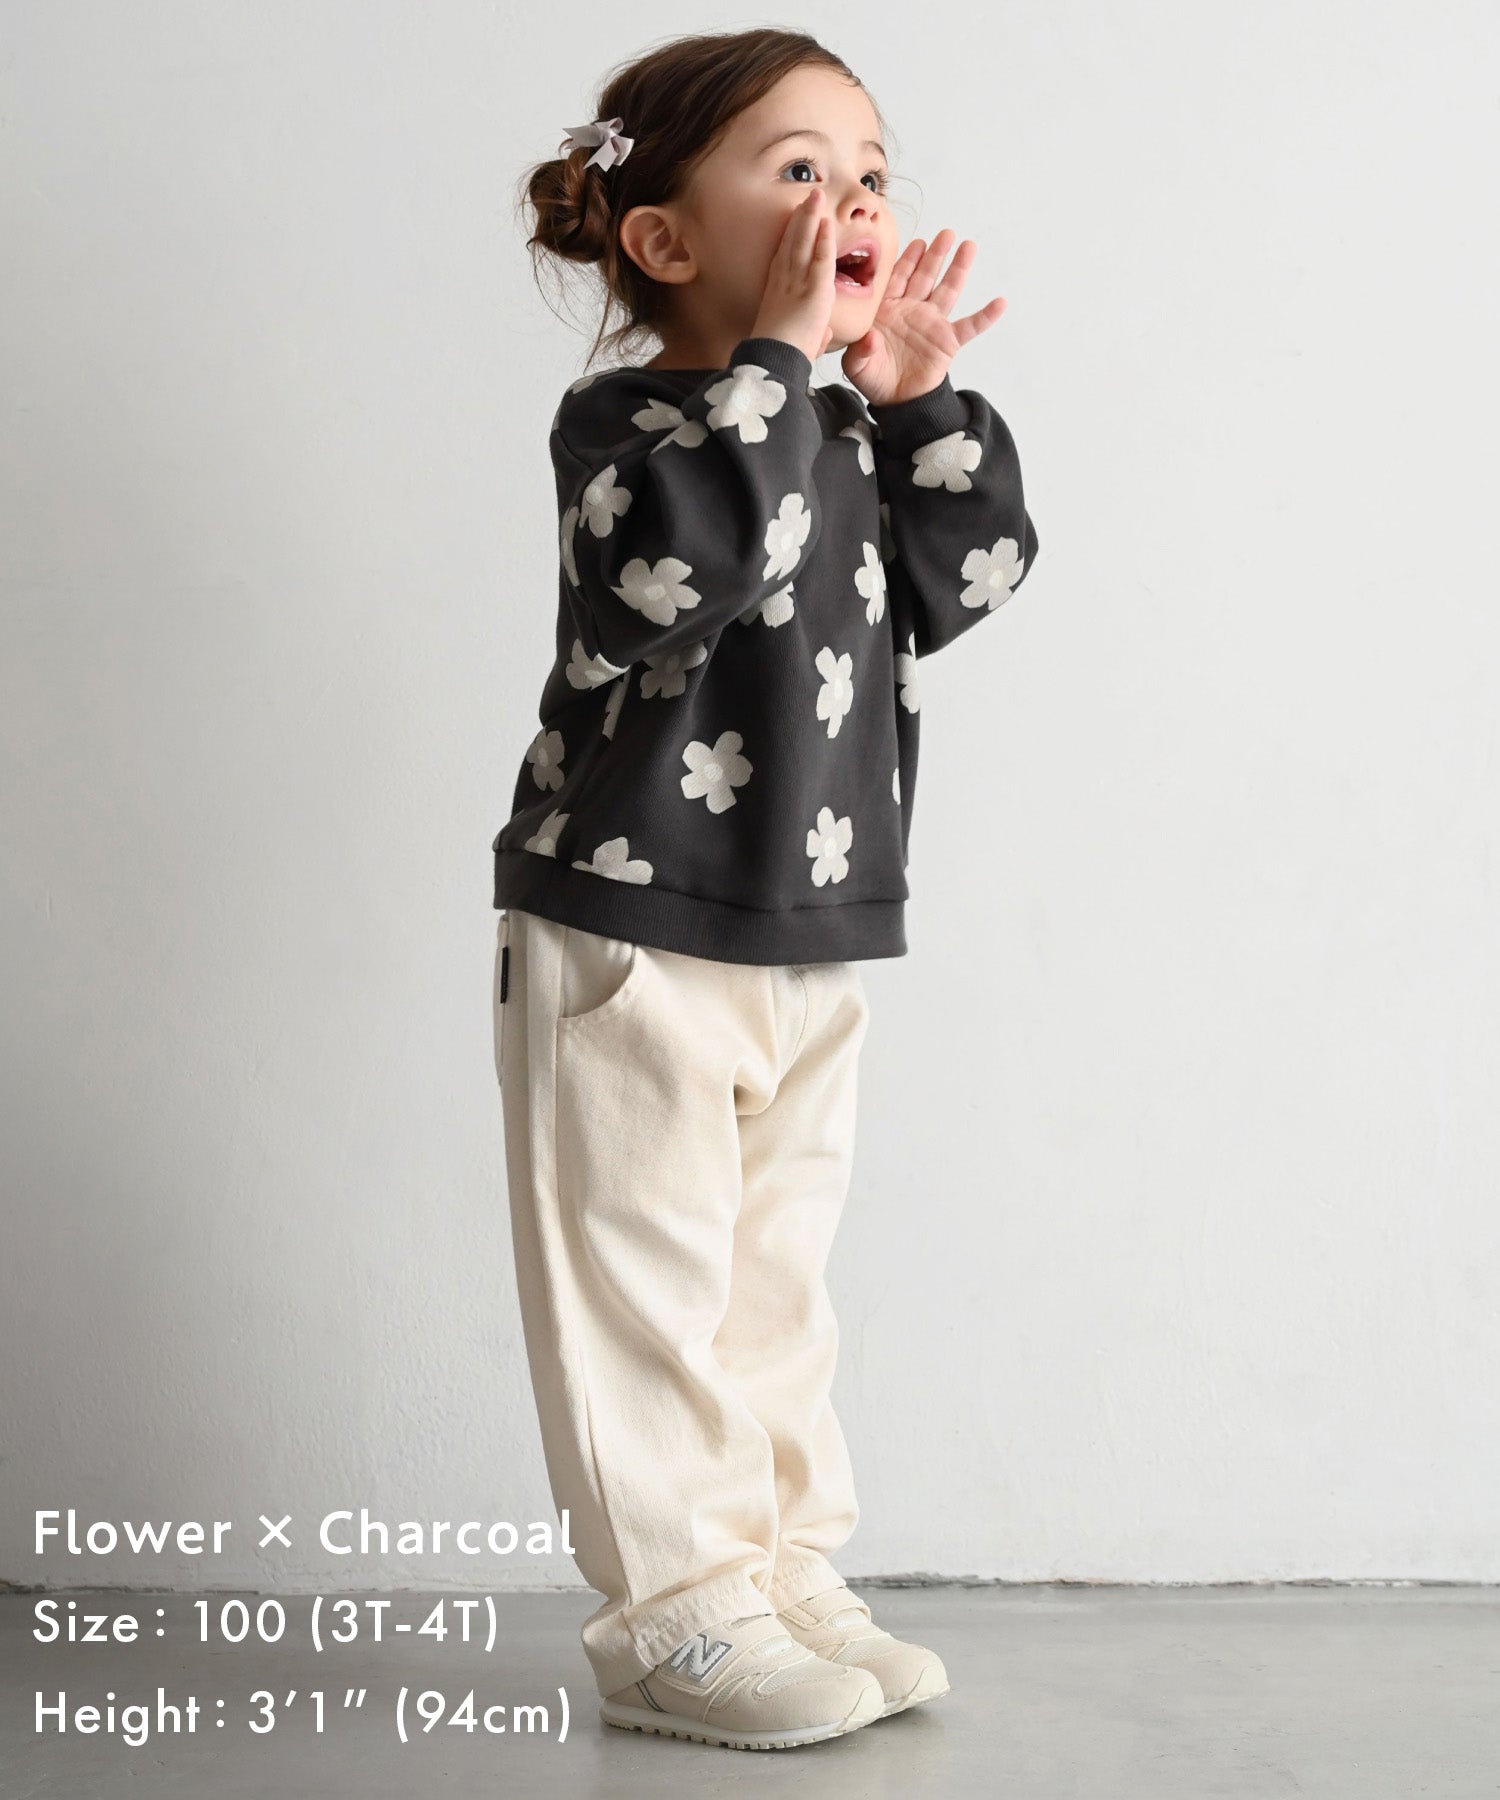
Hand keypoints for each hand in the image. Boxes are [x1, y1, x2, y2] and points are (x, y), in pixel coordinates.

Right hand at [750, 188, 836, 367]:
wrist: (774, 365)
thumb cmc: (781, 359)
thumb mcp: (799, 343)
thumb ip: (814, 335)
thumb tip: (822, 335)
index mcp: (776, 295)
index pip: (784, 258)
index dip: (790, 237)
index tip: (796, 219)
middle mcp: (783, 284)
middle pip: (792, 243)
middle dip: (800, 219)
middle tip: (808, 197)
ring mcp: (796, 285)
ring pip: (804, 244)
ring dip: (811, 218)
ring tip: (817, 196)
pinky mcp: (813, 292)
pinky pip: (820, 260)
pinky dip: (824, 240)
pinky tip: (827, 223)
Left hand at [840, 229, 1005, 404]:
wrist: (897, 401)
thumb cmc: (874, 378)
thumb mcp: (855, 365)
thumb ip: (859, 349)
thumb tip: (870, 338)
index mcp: (888, 309)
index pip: (898, 278)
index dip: (908, 260)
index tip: (918, 242)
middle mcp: (912, 310)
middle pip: (926, 276)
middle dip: (936, 254)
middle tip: (946, 233)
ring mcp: (932, 323)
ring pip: (948, 290)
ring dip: (958, 269)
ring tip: (969, 246)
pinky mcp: (948, 341)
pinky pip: (970, 326)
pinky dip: (985, 316)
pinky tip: (1000, 302)